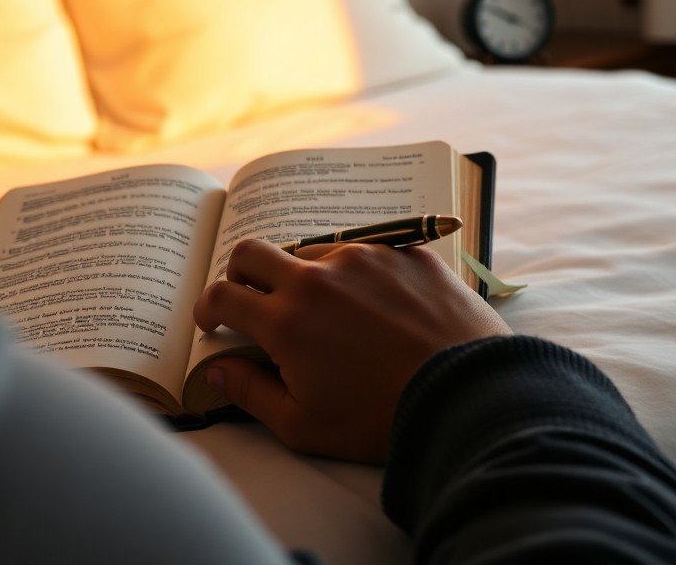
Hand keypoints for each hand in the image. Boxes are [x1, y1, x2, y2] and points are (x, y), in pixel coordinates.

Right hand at [193, 240, 510, 462]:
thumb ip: (250, 393)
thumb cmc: (381, 421)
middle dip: (239, 273)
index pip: (223, 294)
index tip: (213, 320)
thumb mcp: (303, 425)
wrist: (467, 399)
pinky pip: (366, 251)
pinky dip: (357, 274)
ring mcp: (364, 257)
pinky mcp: (405, 252)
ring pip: (311, 250)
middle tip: (250, 298)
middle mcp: (318, 276)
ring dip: (303, 275)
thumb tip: (216, 370)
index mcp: (286, 319)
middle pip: (253, 251)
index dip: (208, 306)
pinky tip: (376, 306)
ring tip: (328, 313)